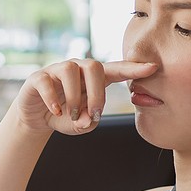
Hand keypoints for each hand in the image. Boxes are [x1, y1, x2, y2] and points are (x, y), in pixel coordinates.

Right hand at [14, 59, 156, 134]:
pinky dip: (53, 99)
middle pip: (94, 66)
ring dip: (74, 96)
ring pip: (70, 69)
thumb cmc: (66, 117)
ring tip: (72, 115)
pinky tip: (57, 112)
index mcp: (94, 78)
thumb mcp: (81, 124)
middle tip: (93, 114)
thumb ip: (88, 122)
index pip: (116, 69)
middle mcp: (77, 69)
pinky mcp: (39, 77)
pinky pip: (47, 81)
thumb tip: (86, 118)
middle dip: (97, 93)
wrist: (37, 119)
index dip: (134, 68)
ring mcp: (57, 71)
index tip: (153, 68)